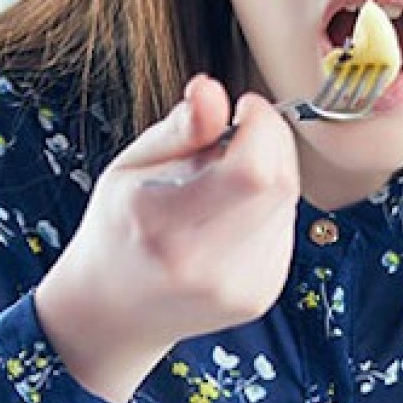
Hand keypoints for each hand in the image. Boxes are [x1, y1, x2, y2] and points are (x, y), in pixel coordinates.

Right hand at [33, 75, 299, 402]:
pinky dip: (266, 205)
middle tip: (235, 134)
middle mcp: (211, 268)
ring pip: (288, 202)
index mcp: (168, 231)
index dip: (262, 125)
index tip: (242, 107)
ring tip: (221, 181)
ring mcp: (243, 288)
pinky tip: (229, 213)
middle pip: (280, 183)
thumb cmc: (118, 229)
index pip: (253, 171)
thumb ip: (178, 130)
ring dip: (268, 173)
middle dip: (270, 141)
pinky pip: (283, 227)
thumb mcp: (130, 169)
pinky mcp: (262, 295)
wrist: (115, 313)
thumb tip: (213, 89)